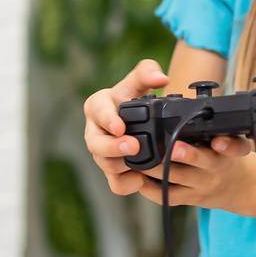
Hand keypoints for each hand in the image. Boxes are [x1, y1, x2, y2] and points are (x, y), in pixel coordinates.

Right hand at [83, 59, 170, 196]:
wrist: (137, 120)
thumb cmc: (132, 98)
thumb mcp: (138, 81)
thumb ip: (148, 72)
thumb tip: (161, 78)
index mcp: (98, 106)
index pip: (97, 111)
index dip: (107, 119)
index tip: (120, 126)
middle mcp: (94, 131)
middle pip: (95, 144)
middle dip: (113, 147)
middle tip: (133, 146)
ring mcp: (101, 153)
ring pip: (104, 165)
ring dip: (120, 166)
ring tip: (139, 164)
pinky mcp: (111, 172)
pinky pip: (115, 184)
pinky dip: (127, 183)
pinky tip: (141, 179)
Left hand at [135, 135, 255, 210]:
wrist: (239, 188)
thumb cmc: (226, 156)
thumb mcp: (232, 138)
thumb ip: (216, 126)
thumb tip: (186, 104)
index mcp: (227, 150)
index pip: (234, 147)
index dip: (227, 145)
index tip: (218, 142)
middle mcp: (216, 167)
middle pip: (202, 161)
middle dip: (186, 154)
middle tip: (171, 147)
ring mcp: (202, 185)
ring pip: (178, 178)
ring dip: (157, 168)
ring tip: (139, 159)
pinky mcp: (190, 198)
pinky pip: (168, 195)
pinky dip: (151, 187)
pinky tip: (139, 178)